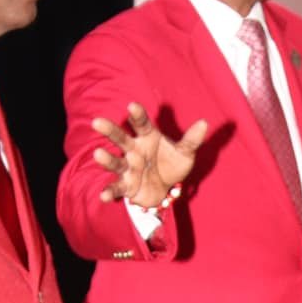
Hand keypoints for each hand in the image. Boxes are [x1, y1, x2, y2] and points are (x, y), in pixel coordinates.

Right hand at [92, 102, 208, 207]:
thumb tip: (204, 123)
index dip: (137, 115)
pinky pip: (116, 188)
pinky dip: (109, 191)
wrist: (165, 190)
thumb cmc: (172, 165)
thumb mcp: (185, 154)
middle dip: (110, 131)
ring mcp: (128, 168)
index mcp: (148, 137)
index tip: (132, 106)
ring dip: (106, 159)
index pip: (141, 124)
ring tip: (98, 154)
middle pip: (121, 139)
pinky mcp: (126, 186)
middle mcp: (134, 150)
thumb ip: (191, 140)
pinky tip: (104, 196)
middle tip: (97, 122)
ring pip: (115, 162)